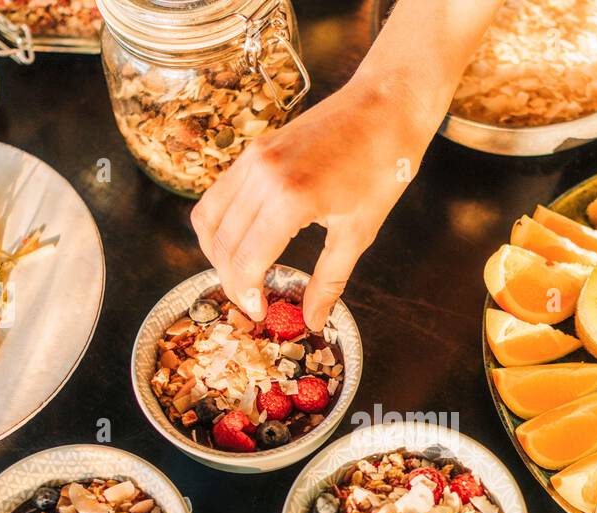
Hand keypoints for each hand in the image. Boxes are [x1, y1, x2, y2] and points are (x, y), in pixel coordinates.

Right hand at [191, 74, 434, 328]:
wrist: (387, 106)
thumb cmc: (383, 167)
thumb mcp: (358, 233)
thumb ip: (328, 282)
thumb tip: (313, 321)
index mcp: (290, 199)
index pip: (245, 260)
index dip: (246, 294)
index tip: (259, 313)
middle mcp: (261, 175)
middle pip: (220, 243)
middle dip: (230, 280)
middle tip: (251, 301)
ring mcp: (253, 157)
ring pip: (209, 217)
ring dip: (217, 252)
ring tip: (242, 274)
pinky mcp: (254, 148)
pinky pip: (220, 194)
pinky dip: (222, 223)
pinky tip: (245, 240)